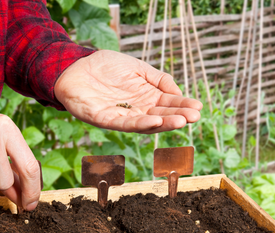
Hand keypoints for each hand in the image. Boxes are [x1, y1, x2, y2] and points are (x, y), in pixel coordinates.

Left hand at [54, 50, 201, 133]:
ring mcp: (122, 116)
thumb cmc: (106, 67)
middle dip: (178, 116)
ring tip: (181, 121)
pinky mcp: (106, 120)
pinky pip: (125, 124)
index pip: (168, 104)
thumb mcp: (138, 68)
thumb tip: (177, 92)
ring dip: (164, 123)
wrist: (76, 66)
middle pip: (161, 116)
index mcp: (146, 98)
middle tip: (195, 116)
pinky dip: (140, 124)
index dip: (183, 106)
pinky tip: (155, 121)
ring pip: (146, 123)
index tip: (198, 107)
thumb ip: (158, 79)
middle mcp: (137, 110)